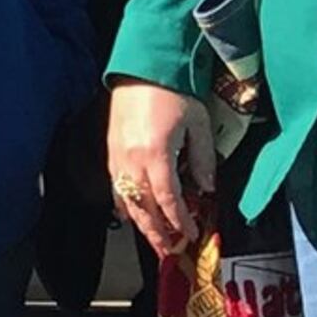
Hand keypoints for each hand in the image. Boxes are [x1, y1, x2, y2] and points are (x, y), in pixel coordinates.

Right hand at [105, 81, 216, 256]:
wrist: (142, 64)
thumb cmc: (174, 90)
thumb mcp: (199, 123)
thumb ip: (203, 159)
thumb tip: (205, 187)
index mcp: (156, 155)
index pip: (169, 201)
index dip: (181, 222)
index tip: (191, 234)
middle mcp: (132, 160)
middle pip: (145, 208)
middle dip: (157, 232)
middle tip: (169, 251)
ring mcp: (117, 155)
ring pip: (127, 200)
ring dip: (140, 223)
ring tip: (152, 239)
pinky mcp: (110, 148)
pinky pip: (115, 185)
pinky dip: (123, 203)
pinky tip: (129, 212)